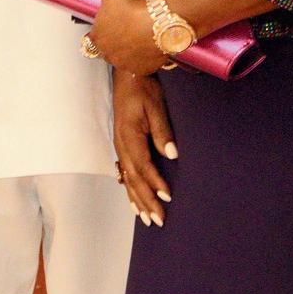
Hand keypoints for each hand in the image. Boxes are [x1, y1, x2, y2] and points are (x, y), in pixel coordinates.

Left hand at [86, 0, 166, 73]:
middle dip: (117, 40)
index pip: (95, 35)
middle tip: (130, 28)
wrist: (159, 24)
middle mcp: (108, 54)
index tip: (116, 21)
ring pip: (124, 58)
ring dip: (129, 50)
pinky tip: (150, 46)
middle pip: (109, 48)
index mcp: (97, 37)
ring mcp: (125, 63)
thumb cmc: (132, 7)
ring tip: (140, 37)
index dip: (105, 28)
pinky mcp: (142, 69)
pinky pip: (140, 65)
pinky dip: (144, 58)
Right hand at [112, 68, 176, 225]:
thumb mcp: (155, 106)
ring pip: (127, 179)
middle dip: (146, 200)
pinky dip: (130, 190)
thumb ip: (162, 131)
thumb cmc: (143, 87)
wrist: (126, 73)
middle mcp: (121, 144)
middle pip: (133, 179)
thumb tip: (172, 155)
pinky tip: (134, 202)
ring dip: (137, 200)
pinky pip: (124, 173)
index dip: (155, 183)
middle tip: (159, 220)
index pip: (143, 166)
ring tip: (147, 219)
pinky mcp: (122, 145)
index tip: (168, 197)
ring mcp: (120, 146)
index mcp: (129, 135)